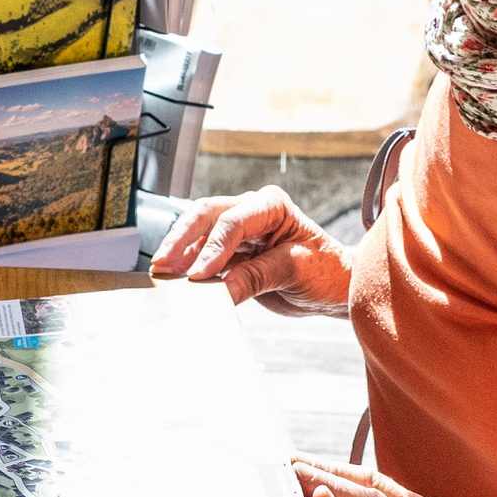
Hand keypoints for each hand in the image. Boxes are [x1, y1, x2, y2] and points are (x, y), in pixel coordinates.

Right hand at [151, 190, 352, 315]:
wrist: (334, 288)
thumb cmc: (326, 272)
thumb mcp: (295, 272)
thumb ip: (255, 278)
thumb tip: (218, 290)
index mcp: (272, 206)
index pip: (233, 222)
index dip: (212, 248)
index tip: (197, 275)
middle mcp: (252, 210)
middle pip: (206, 216)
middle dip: (181, 239)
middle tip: (162, 265)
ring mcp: (239, 230)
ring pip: (198, 232)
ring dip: (180, 252)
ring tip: (162, 274)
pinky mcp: (231, 251)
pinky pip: (203, 253)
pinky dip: (188, 265)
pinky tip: (174, 280)